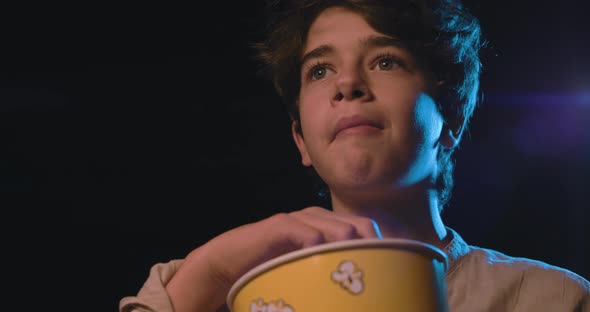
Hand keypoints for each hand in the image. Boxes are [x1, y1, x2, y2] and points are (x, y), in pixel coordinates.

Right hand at [166, 206, 381, 311]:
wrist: (230, 262)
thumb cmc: (272, 268)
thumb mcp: (307, 270)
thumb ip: (329, 274)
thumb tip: (359, 297)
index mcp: (329, 226)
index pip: (367, 228)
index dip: (384, 247)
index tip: (392, 274)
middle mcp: (319, 218)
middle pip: (362, 227)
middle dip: (374, 250)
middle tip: (372, 280)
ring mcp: (301, 219)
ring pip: (341, 230)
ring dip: (350, 254)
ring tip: (351, 280)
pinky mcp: (281, 224)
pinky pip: (310, 235)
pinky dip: (320, 251)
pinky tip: (320, 270)